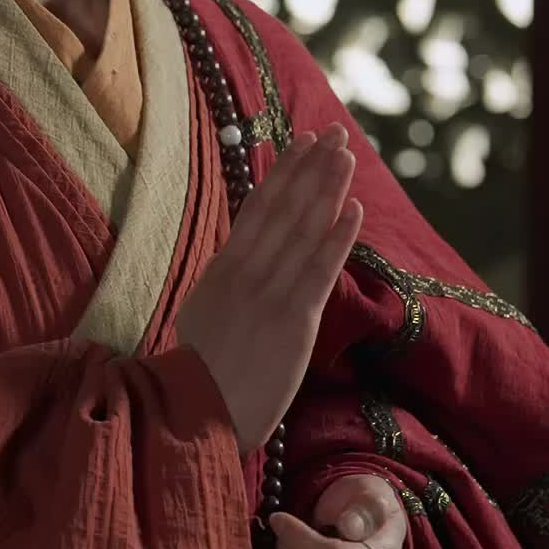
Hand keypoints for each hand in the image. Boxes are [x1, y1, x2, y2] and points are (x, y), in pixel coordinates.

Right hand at [175, 126, 361, 455]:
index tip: (303, 143)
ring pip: (303, 231)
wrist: (194, 415)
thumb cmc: (200, 376)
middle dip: (311, 168)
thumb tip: (245, 258)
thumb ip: (227, 284)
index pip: (256, 208)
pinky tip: (353, 210)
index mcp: (223, 269)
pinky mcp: (292, 321)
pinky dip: (337, 237)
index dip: (283, 173)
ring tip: (347, 156)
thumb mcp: (204, 315)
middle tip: (335, 133)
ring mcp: (268, 294)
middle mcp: (244, 273)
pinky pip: (319, 271)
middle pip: (283, 208)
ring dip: (328, 189)